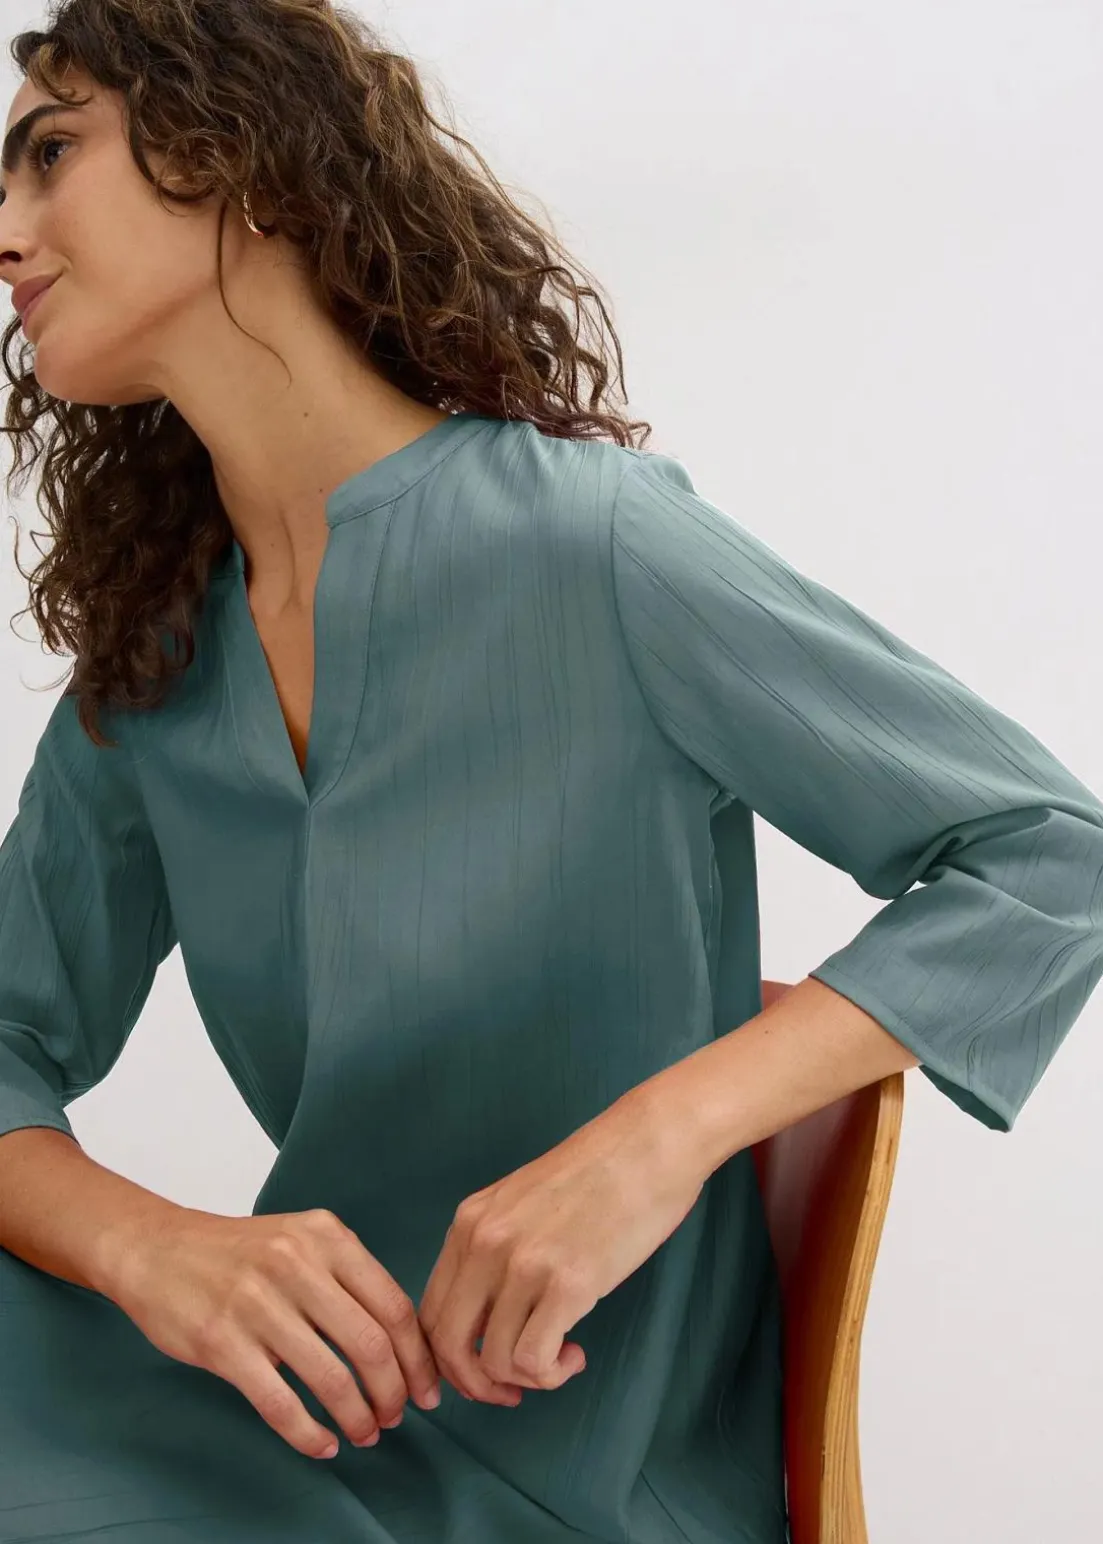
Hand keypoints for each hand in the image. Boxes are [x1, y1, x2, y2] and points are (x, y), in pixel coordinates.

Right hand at [109, 1207, 442, 1460]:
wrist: (157, 1249)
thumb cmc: (238, 1253)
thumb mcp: (302, 1240)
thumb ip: (347, 1278)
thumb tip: (400, 1343)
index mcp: (327, 1237)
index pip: (394, 1305)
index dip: (418, 1357)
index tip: (428, 1389)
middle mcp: (298, 1264)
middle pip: (372, 1344)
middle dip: (394, 1392)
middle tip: (395, 1418)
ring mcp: (258, 1303)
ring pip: (331, 1377)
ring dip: (357, 1417)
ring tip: (364, 1434)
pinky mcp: (223, 1343)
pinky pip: (280, 1402)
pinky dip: (309, 1434)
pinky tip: (322, 1445)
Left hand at [417, 1086, 706, 1402]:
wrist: (650, 1142)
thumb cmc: (599, 1172)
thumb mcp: (522, 1201)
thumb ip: (496, 1247)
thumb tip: (488, 1314)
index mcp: (469, 1222)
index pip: (429, 1311)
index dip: (448, 1358)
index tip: (478, 1372)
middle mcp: (485, 1242)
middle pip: (448, 1345)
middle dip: (475, 1384)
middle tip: (512, 1390)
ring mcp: (524, 1263)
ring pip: (494, 1361)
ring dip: (527, 1379)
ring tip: (560, 1358)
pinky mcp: (568, 1283)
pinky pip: (534, 1360)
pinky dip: (551, 1374)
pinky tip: (575, 1355)